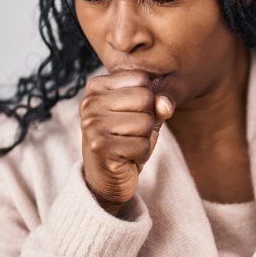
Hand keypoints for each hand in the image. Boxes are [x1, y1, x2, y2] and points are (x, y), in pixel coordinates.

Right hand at [79, 70, 175, 215]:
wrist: (106, 178)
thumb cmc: (126, 140)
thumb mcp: (143, 114)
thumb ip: (157, 102)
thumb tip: (165, 104)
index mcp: (96, 87)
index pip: (142, 78)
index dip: (147, 99)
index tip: (130, 114)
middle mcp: (90, 102)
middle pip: (145, 97)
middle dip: (148, 119)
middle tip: (130, 133)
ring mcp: (92, 125)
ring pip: (146, 122)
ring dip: (145, 138)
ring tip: (128, 145)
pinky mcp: (100, 147)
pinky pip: (142, 145)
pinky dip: (142, 155)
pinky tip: (126, 158)